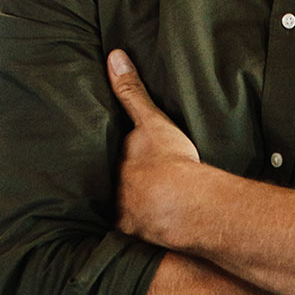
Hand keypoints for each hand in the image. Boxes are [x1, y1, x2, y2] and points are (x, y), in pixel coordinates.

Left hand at [108, 49, 200, 246]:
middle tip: (127, 181)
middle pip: (113, 182)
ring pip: (121, 209)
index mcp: (120, 160)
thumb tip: (114, 56)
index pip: (110, 153)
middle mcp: (115, 188)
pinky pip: (134, 235)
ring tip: (135, 209)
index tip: (116, 150)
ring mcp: (124, 215)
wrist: (183, 207)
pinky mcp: (137, 238)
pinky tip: (144, 238)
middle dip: (117, 182)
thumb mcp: (152, 122)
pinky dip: (138, 233)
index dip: (114, 152)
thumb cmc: (169, 161)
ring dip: (127, 208)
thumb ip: (132, 92)